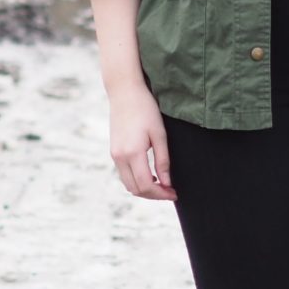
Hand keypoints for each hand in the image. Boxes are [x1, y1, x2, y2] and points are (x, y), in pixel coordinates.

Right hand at [109, 81, 176, 199]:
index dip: (161, 194)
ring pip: (128, 184)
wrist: (124, 93)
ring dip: (144, 189)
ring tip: (161, 185)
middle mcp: (120, 157)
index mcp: (132, 153)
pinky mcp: (113, 151)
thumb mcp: (159, 135)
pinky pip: (124, 174)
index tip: (174, 193)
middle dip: (153, 195)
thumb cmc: (146, 110)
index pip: (146, 185)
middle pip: (135, 189)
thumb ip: (163, 161)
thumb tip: (167, 183)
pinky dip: (136, 180)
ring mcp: (114, 155)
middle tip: (170, 192)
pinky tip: (150, 175)